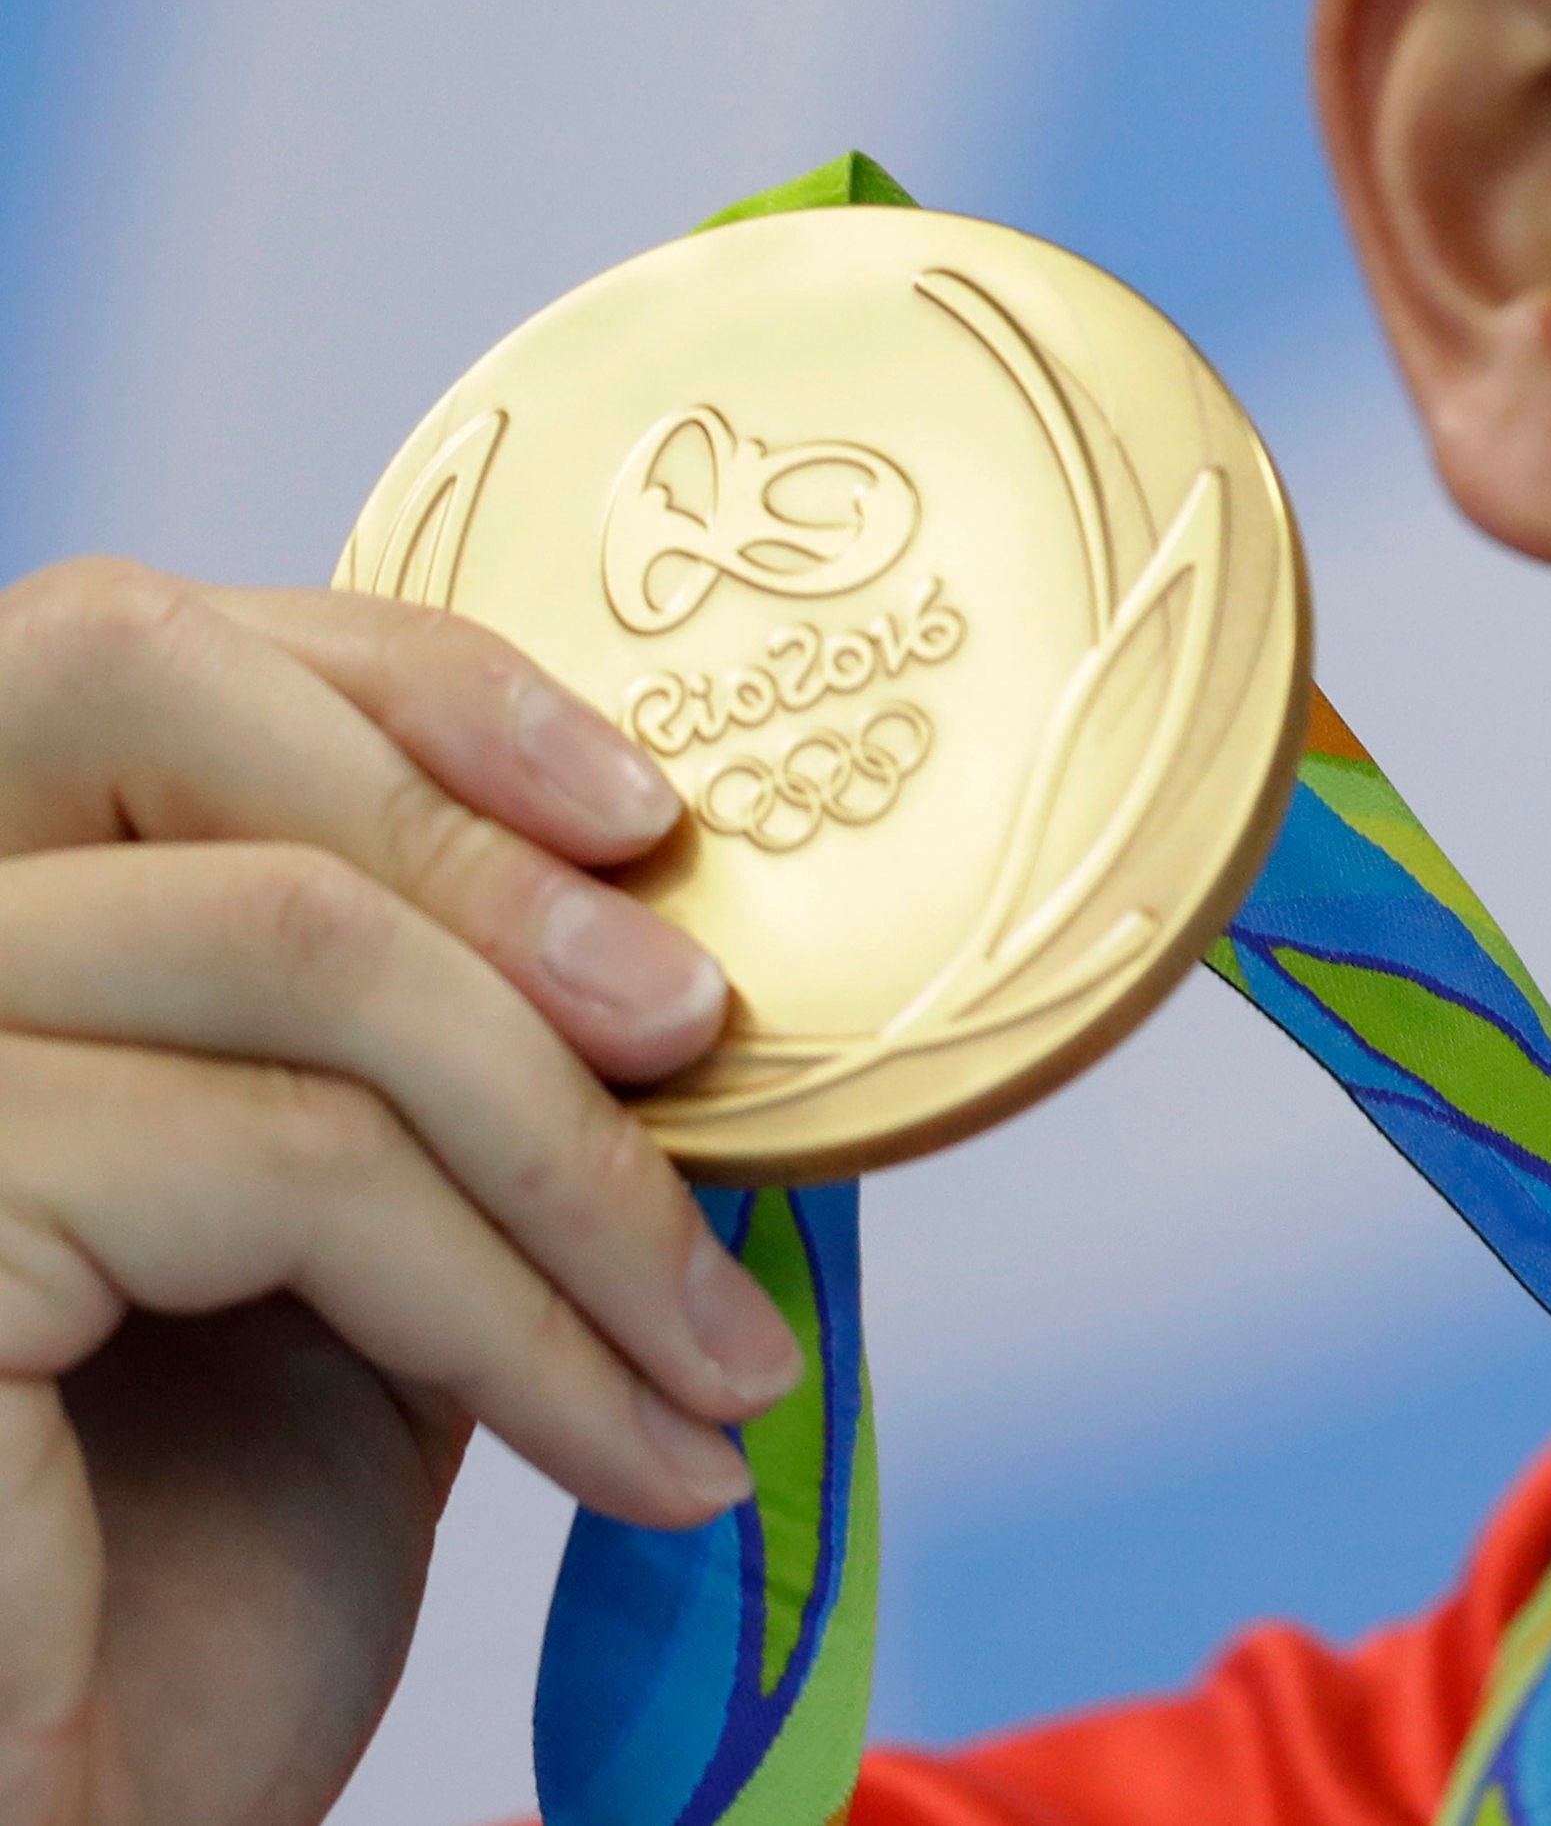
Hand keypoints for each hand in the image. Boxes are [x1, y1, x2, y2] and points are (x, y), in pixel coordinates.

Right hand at [0, 561, 799, 1825]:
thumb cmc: (163, 1584)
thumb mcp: (333, 1257)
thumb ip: (423, 1059)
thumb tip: (680, 926)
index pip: (138, 653)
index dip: (409, 681)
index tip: (651, 814)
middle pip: (152, 698)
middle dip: (485, 849)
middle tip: (709, 1040)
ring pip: (294, 953)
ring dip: (577, 1167)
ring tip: (726, 1363)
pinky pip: (292, 1167)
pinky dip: (527, 1314)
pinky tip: (642, 1451)